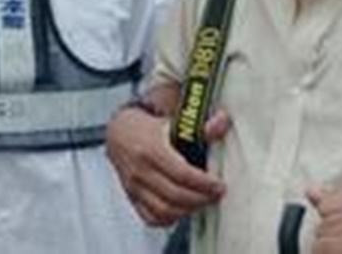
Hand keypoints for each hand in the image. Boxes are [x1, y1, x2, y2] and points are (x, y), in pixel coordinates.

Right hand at [104, 106, 228, 226]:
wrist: (119, 133)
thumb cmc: (147, 128)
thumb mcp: (172, 122)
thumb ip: (199, 127)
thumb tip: (222, 123)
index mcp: (151, 149)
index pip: (182, 174)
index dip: (204, 183)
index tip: (219, 185)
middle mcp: (140, 170)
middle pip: (175, 195)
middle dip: (201, 198)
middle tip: (215, 194)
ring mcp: (134, 187)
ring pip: (164, 210)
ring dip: (188, 210)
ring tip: (202, 201)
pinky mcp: (132, 197)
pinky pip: (151, 218)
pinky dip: (169, 219)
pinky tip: (182, 209)